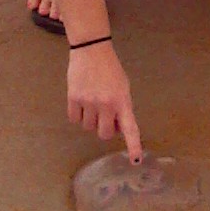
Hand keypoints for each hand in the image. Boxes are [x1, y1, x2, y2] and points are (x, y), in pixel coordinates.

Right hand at [67, 43, 143, 162]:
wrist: (91, 50)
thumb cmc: (110, 70)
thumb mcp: (122, 88)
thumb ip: (121, 108)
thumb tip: (117, 129)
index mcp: (122, 101)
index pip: (130, 128)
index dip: (133, 145)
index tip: (135, 160)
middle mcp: (106, 104)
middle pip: (104, 134)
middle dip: (105, 128)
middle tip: (105, 116)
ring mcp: (89, 102)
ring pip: (88, 127)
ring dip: (90, 120)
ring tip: (92, 102)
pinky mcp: (74, 98)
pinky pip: (74, 119)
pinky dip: (77, 115)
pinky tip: (81, 101)